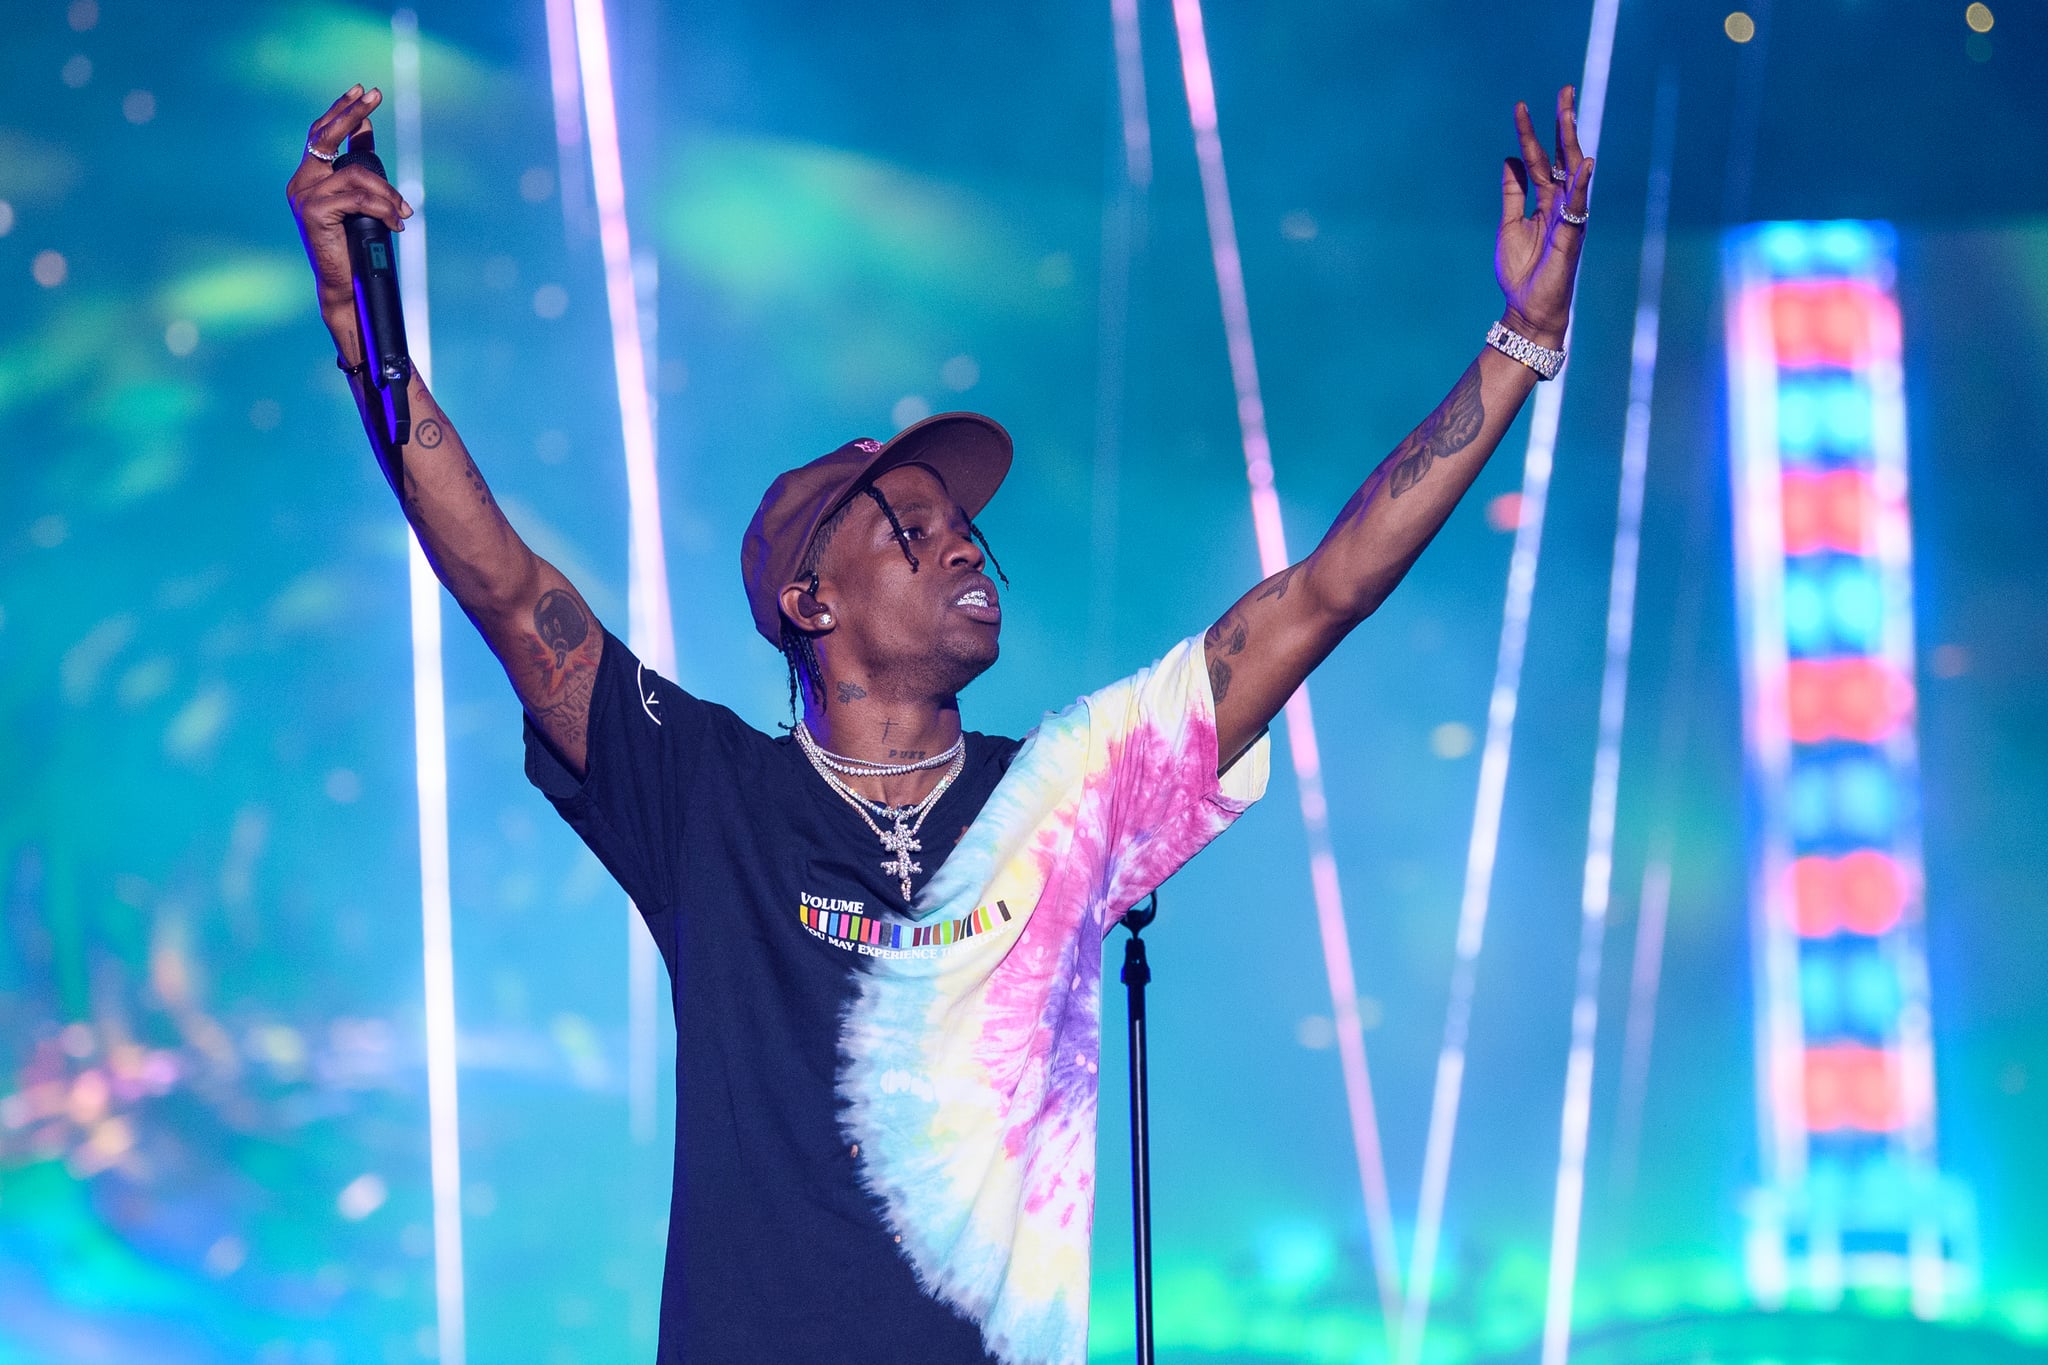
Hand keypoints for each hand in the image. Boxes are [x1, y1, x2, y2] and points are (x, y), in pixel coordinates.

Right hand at [285, 85, 411, 347]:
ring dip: (388, 193)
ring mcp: (305, 197)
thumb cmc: (355, 244)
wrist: (346, 285)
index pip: (321, 134)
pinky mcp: (314, 212)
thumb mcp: (360, 200)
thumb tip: (366, 129)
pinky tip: (396, 223)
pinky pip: (357, 196)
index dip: (342, 111)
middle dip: (351, 113)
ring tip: (403, 214)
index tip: (364, 90)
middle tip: (374, 96)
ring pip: (356, 174)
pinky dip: (383, 207)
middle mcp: (302, 183)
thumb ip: (359, 165)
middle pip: (326, 137)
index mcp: (310, 177)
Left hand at [1496, 86, 1592, 348]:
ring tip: (1568, 113)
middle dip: (1563, 123)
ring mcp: (1569, 217)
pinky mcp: (1572, 236)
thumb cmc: (1520, 272)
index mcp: (1545, 201)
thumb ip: (1512, 193)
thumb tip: (1511, 158)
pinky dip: (1581, 184)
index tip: (1521, 105)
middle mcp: (1561, 204)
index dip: (1531, 132)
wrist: (1528, 310)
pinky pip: (1579, 205)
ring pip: (1573, 172)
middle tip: (1564, 89)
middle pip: (1563, 156)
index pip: (1539, 159)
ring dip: (1571, 142)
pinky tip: (1585, 162)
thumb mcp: (1509, 225)